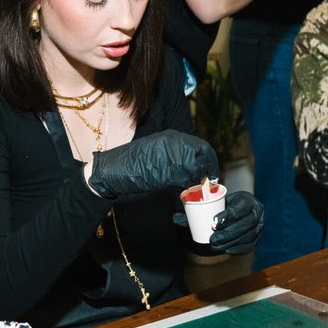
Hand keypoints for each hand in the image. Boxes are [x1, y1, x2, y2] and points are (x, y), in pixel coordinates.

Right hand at [87, 130, 217, 200]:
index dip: (210, 161)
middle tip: (205, 184)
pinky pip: (185, 182)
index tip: (212, 173)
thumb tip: (192, 164)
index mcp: (173, 136)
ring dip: (195, 182)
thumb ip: (175, 153)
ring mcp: (173, 157)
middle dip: (207, 172)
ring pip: (196, 171)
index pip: (202, 147)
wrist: (115, 169)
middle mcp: (176, 144)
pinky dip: (185, 189)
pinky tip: (177, 191)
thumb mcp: (156, 150)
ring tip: (186, 187)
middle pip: (203, 158)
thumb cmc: (133, 162)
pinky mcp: (169, 172)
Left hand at [173, 191, 263, 253]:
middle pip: (245, 224)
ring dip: (232, 242)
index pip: (240, 208)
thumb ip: (195, 209)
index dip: (228, 216)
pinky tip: (228, 250)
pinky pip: (250, 245)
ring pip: (248, 235)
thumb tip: (174, 217)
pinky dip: (239, 249)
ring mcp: (260, 226)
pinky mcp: (258, 237)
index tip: (213, 223)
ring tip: (216, 245)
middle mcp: (257, 212)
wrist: (237, 211)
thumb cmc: (222, 207)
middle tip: (213, 238)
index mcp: (247, 200)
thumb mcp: (212, 204)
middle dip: (229, 232)